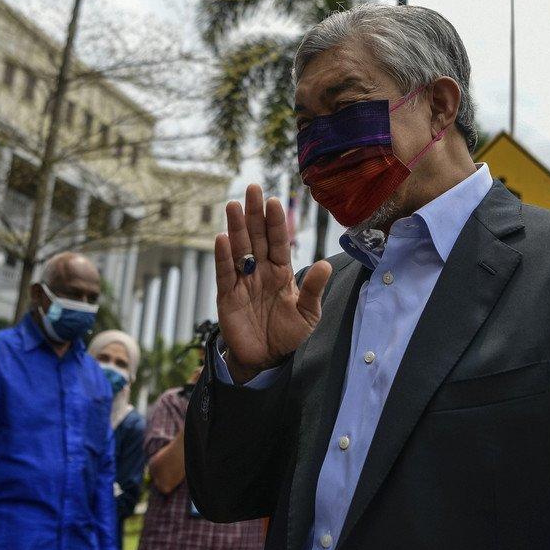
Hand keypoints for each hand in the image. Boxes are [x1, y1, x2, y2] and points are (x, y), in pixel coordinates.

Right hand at [215, 184, 331, 383]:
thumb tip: (326, 264)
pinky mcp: (227, 296)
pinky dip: (223, 257)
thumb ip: (313, 289)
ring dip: (235, 227)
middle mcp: (261, 271)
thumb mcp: (307, 314)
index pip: (279, 242)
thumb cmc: (288, 335)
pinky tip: (222, 238)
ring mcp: (243, 281)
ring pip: (239, 249)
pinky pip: (224, 273)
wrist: (266, 360)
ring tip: (233, 205)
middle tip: (252, 189)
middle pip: (257, 237)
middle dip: (254, 214)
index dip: (276, 222)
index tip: (275, 201)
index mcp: (281, 272)